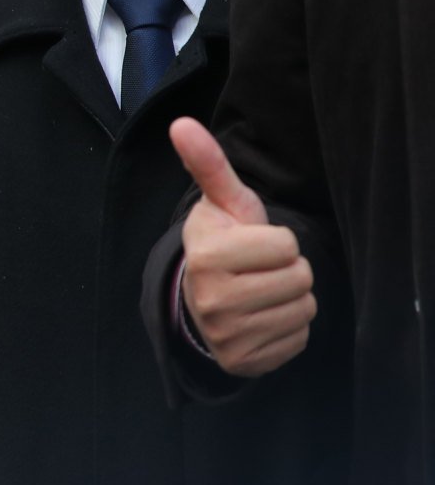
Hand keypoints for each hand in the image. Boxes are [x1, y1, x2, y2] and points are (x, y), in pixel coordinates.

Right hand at [171, 119, 315, 377]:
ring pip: (303, 310)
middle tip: (260, 269)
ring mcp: (228, 335)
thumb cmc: (220, 242)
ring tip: (263, 290)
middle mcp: (213, 299)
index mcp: (207, 256)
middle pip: (300, 278)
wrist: (198, 298)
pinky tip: (263, 316)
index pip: (286, 245)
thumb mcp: (219, 203)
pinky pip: (298, 339)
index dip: (277, 241)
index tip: (253, 244)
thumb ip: (208, 164)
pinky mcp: (244, 361)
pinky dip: (288, 327)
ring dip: (291, 298)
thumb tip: (181, 123)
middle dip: (288, 269)